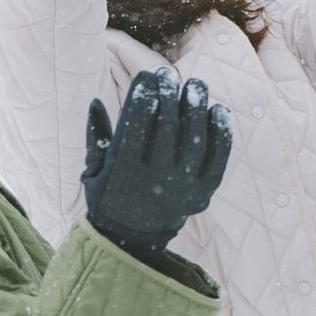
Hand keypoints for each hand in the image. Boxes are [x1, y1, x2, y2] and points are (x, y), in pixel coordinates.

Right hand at [82, 69, 232, 254]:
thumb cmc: (110, 197)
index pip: (136, 123)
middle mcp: (155, 179)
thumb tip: (95, 101)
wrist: (132, 241)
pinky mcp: (203, 193)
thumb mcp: (93, 170)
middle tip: (169, 73)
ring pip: (195, 138)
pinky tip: (218, 109)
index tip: (147, 76)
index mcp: (125, 170)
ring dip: (196, 106)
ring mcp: (182, 187)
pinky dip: (221, 132)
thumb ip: (96, 136)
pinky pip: (218, 158)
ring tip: (195, 84)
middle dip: (169, 94)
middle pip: (167, 126)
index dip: (143, 94)